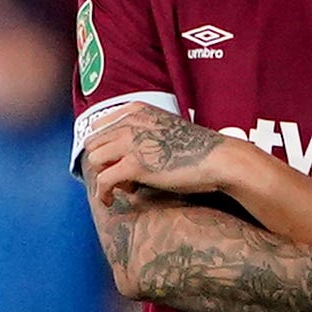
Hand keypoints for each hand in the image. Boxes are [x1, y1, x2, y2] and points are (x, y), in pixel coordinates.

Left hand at [77, 112, 236, 204]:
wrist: (219, 159)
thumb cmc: (197, 147)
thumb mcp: (164, 127)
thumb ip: (142, 132)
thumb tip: (121, 154)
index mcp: (136, 110)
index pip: (99, 127)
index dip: (104, 147)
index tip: (113, 160)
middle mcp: (129, 123)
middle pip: (93, 144)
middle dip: (102, 162)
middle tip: (120, 176)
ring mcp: (130, 143)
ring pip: (94, 160)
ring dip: (104, 176)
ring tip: (124, 186)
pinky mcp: (133, 166)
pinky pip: (103, 181)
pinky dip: (103, 193)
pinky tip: (110, 200)